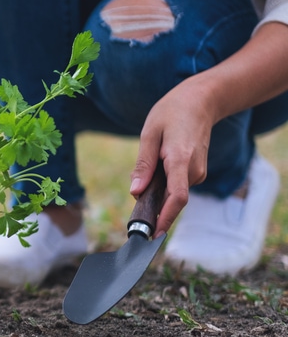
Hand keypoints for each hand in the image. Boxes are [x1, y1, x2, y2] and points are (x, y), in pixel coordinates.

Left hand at [129, 81, 212, 235]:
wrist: (200, 102)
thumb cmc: (171, 113)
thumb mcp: (149, 133)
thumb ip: (143, 164)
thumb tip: (135, 192)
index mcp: (180, 160)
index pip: (177, 197)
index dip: (165, 218)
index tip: (153, 234)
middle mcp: (193, 170)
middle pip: (171, 198)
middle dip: (153, 202)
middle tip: (138, 191)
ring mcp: (198, 172)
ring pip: (173, 191)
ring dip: (158, 188)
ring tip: (151, 161)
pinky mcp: (197, 172)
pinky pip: (177, 184)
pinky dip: (165, 182)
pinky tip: (161, 161)